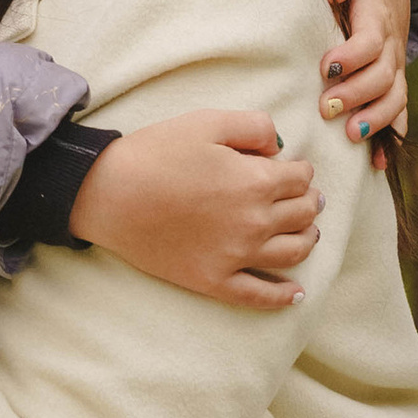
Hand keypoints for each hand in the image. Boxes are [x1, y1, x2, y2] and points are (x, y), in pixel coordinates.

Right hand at [67, 108, 321, 310]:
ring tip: (308, 233)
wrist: (108, 195)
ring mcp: (236, 256)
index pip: (300, 178)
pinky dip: (283, 296)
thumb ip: (254, 126)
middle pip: (303, 214)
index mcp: (257, 181)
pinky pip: (259, 296)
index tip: (293, 169)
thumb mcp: (207, 121)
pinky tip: (297, 294)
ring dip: (307, 239)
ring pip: (293, 252)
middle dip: (309, 202)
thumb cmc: (155, 154)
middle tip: (307, 198)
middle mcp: (255, 222)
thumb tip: (279, 148)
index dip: (300, 170)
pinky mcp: (214, 280)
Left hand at [321, 0, 410, 152]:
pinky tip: (379, 162)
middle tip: (327, 108)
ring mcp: (396, 70)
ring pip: (395, 99)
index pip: (370, 42)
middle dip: (357, 95)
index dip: (351, 56)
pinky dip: (392, 139)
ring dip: (376, 120)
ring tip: (352, 134)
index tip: (326, 68)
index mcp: (379, 19)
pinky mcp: (394, 86)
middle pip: (383, 77)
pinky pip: (399, 114)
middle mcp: (392, 48)